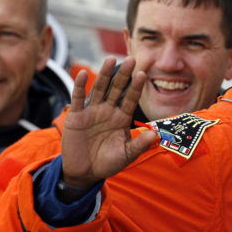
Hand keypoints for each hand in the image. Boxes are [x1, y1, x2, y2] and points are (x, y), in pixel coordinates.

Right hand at [60, 57, 158, 189]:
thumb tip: (155, 134)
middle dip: (123, 75)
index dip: (136, 87)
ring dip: (104, 74)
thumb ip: (139, 145)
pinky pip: (78, 98)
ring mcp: (92, 111)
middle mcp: (108, 111)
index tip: (143, 74)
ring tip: (110, 60)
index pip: (131, 99)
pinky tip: (82, 74)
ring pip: (99, 89)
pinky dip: (79, 86)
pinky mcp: (76, 116)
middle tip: (131, 59)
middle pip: (116, 89)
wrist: (85, 172)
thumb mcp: (126, 155)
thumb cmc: (107, 163)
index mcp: (121, 118)